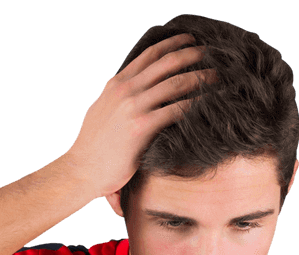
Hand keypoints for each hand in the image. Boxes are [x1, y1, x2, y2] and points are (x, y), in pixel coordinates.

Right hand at [63, 33, 217, 198]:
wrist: (81, 170)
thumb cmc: (94, 147)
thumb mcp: (103, 111)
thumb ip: (120, 98)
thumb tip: (134, 93)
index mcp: (117, 83)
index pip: (149, 54)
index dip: (173, 44)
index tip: (190, 40)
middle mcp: (125, 89)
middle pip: (166, 63)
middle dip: (192, 54)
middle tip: (211, 54)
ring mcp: (133, 107)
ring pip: (175, 84)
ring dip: (200, 77)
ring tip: (217, 77)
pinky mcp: (141, 128)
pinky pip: (175, 110)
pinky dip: (194, 105)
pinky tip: (208, 104)